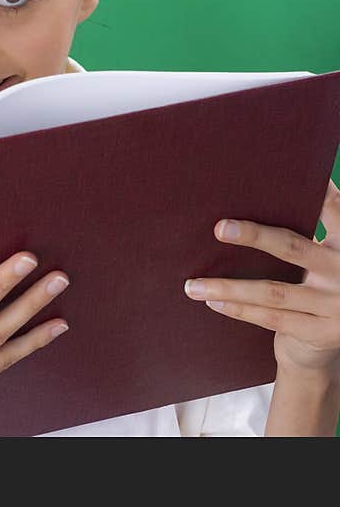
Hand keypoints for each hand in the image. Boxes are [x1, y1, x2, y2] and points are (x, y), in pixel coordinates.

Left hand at [183, 178, 339, 378]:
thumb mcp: (325, 252)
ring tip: (192, 285)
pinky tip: (212, 301)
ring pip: (273, 292)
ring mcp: (334, 305)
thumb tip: (274, 182)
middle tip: (220, 228)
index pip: (332, 212)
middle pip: (293, 248)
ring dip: (228, 287)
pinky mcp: (320, 331)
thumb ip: (313, 225)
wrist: (330, 339)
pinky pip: (272, 318)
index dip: (317, 195)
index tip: (287, 178)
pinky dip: (240, 309)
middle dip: (255, 236)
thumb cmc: (316, 284)